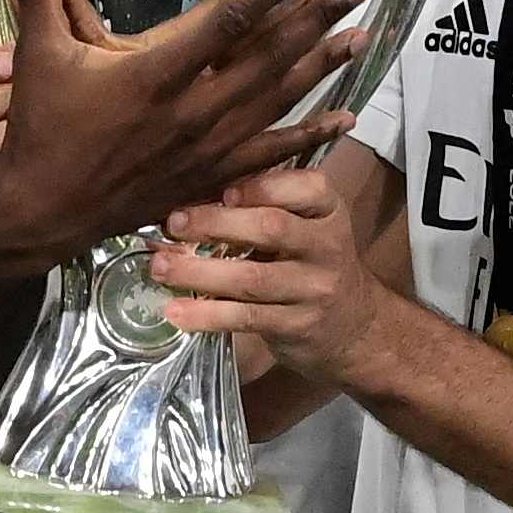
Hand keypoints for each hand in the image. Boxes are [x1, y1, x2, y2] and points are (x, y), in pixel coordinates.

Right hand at [0, 0, 363, 260]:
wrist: (42, 214)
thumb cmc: (42, 128)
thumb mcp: (37, 55)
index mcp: (155, 74)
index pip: (226, 19)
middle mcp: (192, 110)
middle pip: (268, 55)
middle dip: (314, 16)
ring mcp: (208, 148)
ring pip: (278, 99)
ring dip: (322, 64)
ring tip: (362, 32)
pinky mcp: (211, 176)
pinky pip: (272, 154)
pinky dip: (311, 134)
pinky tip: (345, 117)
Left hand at [148, 154, 385, 383]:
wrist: (351, 325)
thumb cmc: (311, 262)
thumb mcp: (307, 224)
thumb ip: (267, 204)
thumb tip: (196, 191)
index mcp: (328, 210)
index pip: (306, 187)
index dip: (262, 187)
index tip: (222, 190)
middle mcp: (327, 246)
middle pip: (271, 229)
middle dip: (216, 223)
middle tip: (174, 223)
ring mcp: (313, 289)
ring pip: (252, 278)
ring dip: (200, 272)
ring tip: (161, 267)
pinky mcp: (297, 325)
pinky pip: (246, 318)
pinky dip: (207, 315)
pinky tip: (177, 312)